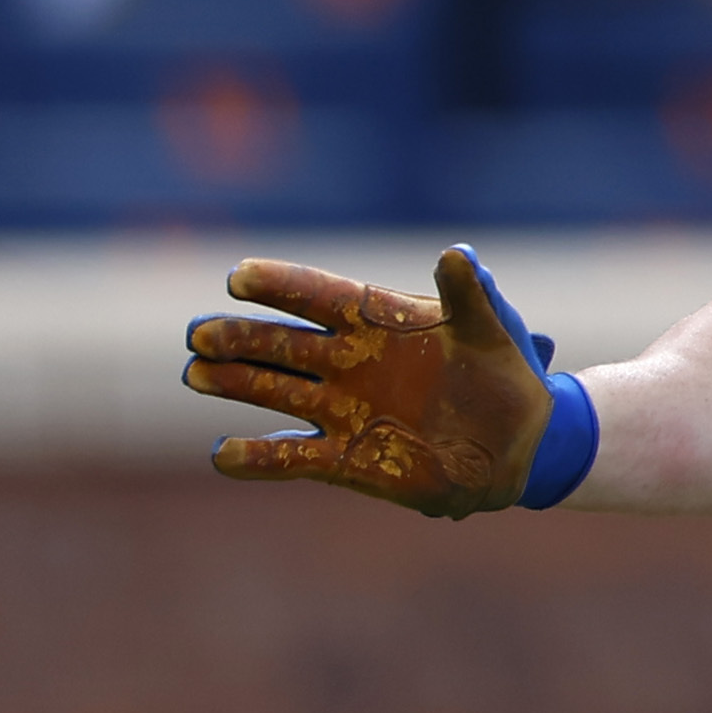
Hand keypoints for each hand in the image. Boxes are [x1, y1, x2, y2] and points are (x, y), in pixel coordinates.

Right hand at [183, 245, 560, 517]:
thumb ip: (471, 292)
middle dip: (241, 336)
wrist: (515, 441)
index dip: (281, 284)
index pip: (320, 294)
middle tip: (198, 332)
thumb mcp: (493, 326)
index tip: (239, 276)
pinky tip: (224, 454)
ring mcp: (343, 410)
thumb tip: (458, 253)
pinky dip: (258, 458)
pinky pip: (292, 458)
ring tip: (195, 373)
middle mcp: (349, 362)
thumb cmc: (503, 369)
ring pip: (276, 393)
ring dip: (235, 384)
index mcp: (378, 320)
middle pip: (283, 343)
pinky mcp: (346, 459)